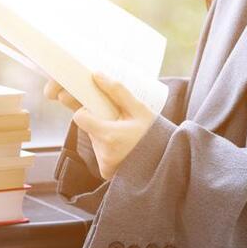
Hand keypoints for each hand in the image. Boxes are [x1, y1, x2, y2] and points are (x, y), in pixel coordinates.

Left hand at [43, 72, 157, 180]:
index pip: (80, 117)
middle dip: (99, 121)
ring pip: (95, 140)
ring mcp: (104, 165)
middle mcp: (103, 153)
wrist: (166, 161)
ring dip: (104, 134)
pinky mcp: (106, 173)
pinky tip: (124, 146)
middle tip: (119, 121)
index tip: (99, 108)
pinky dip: (108, 148)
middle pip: (88, 128)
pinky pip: (100, 153)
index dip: (86, 110)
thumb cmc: (154, 133)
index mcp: (109, 136)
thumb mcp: (139, 109)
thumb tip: (96, 74)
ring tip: (125, 135)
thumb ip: (117, 91)